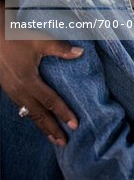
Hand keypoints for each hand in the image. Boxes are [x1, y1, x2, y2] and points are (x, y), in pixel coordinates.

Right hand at [0, 5, 82, 145]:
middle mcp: (19, 90)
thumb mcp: (39, 40)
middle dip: (51, 129)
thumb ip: (60, 48)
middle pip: (38, 114)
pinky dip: (31, 115)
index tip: (74, 124)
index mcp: (28, 81)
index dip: (63, 113)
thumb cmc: (15, 37)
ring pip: (28, 112)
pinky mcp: (7, 87)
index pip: (49, 101)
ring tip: (52, 136)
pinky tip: (36, 116)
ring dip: (41, 125)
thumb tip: (80, 53)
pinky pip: (21, 106)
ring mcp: (11, 90)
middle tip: (63, 142)